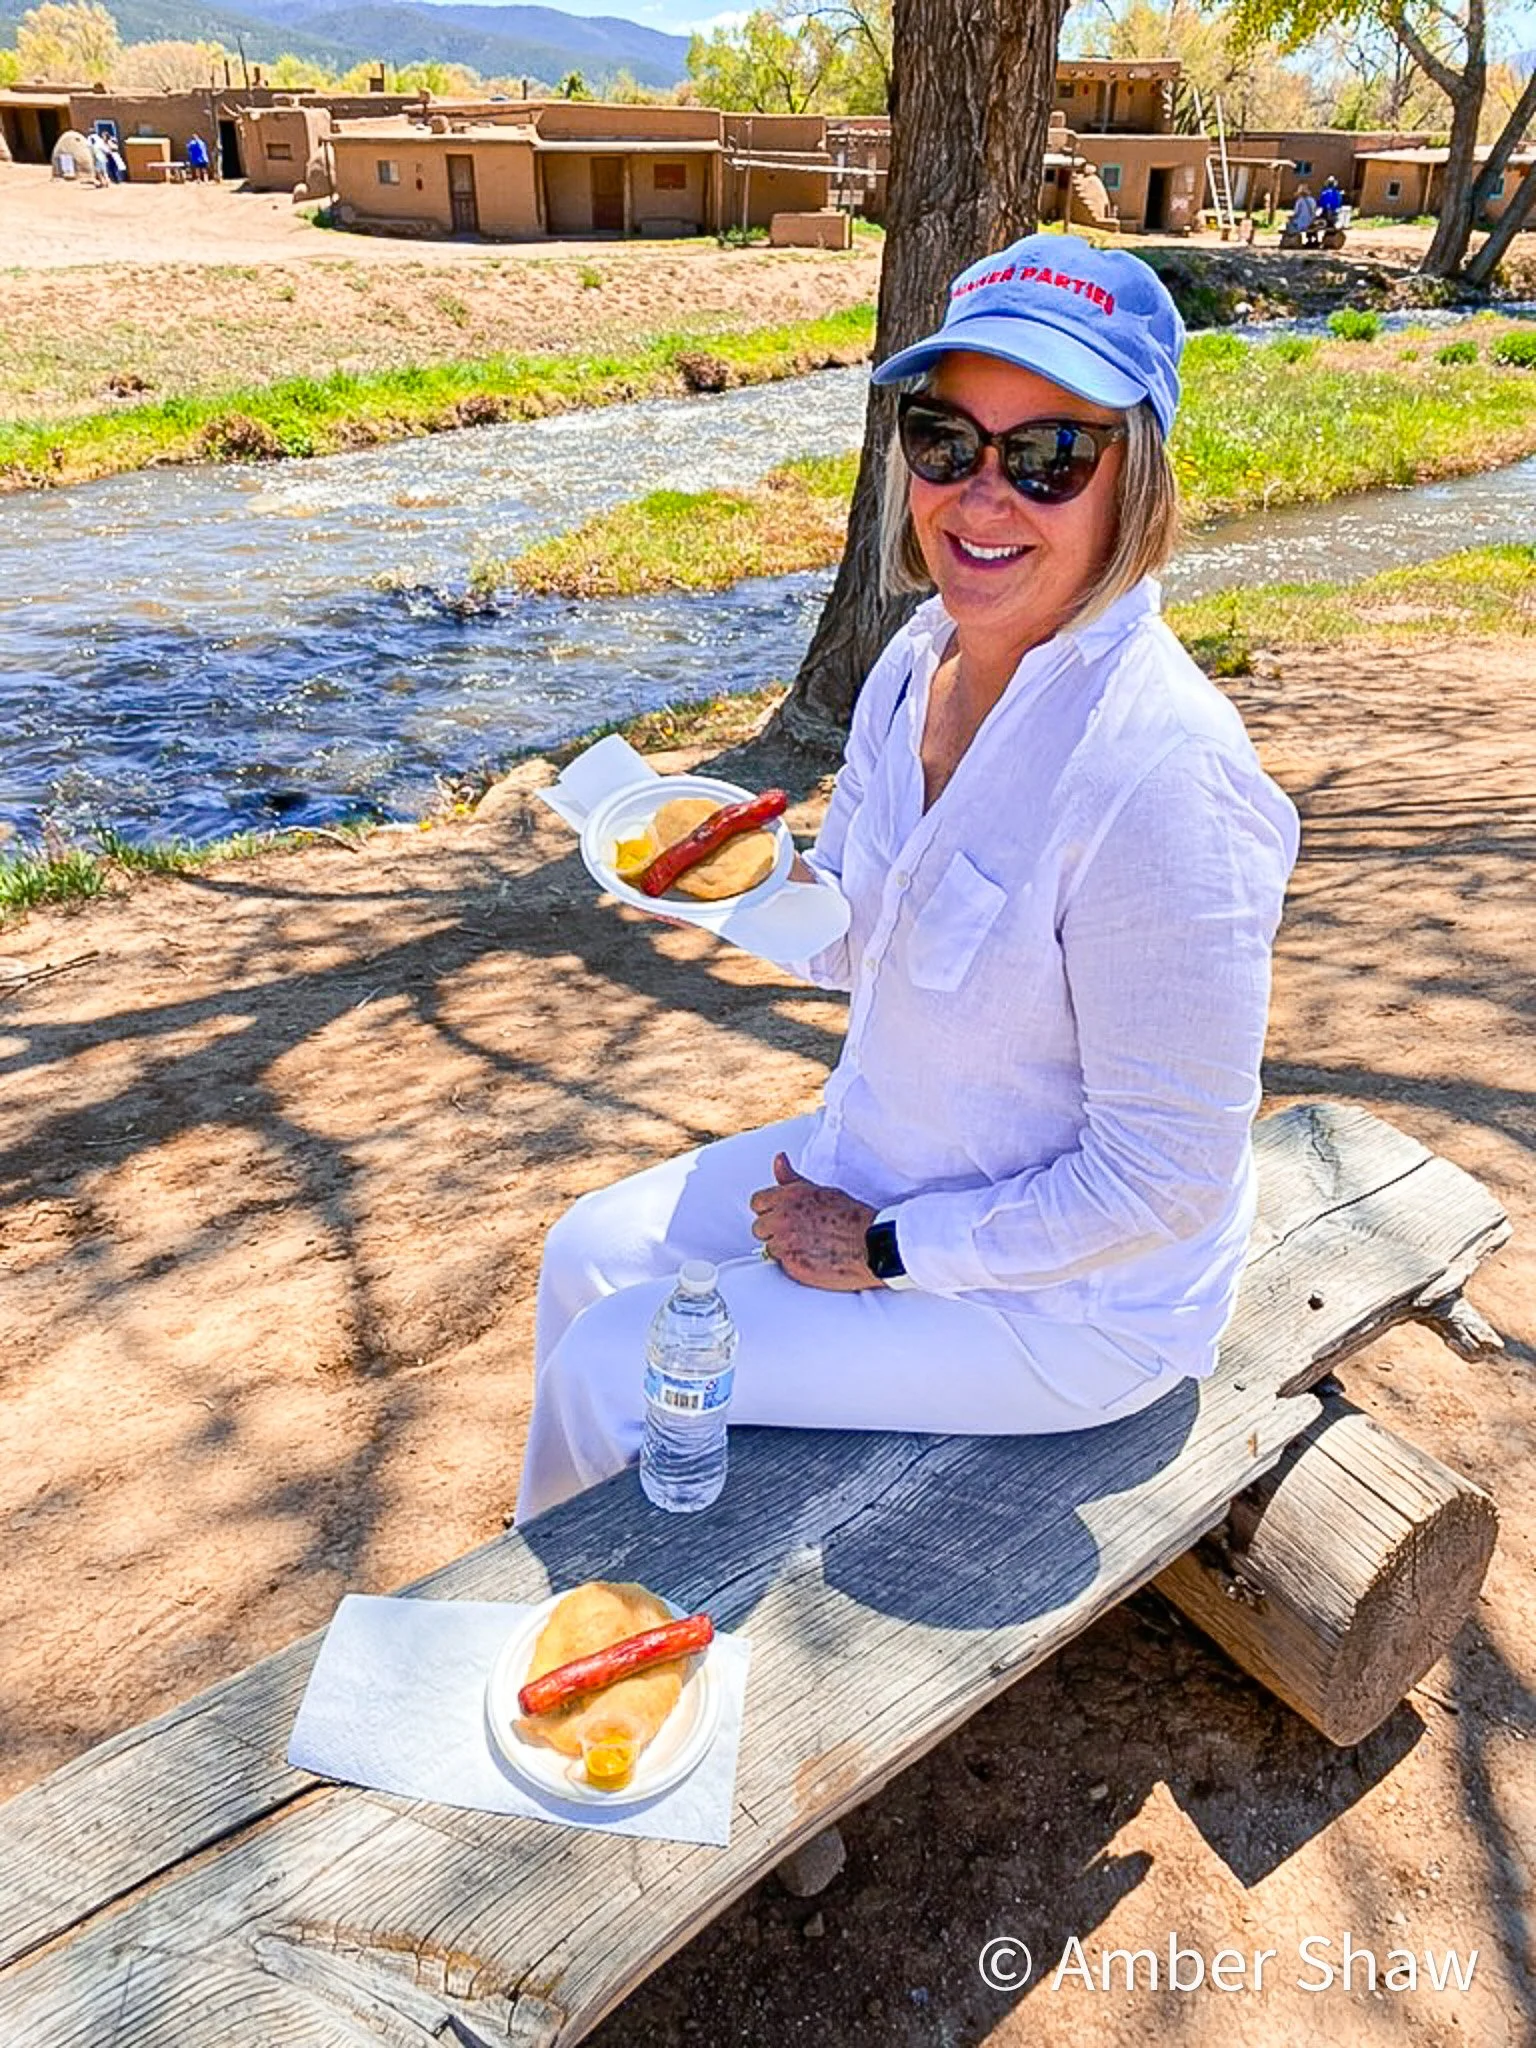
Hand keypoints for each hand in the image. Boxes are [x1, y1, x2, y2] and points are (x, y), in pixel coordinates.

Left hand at [749, 1153, 882, 1291]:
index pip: (757, 1202)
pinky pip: (782, 1265)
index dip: (769, 1210)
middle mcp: (782, 1219)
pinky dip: (794, 1263)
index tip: (779, 1215)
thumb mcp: (820, 1190)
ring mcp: (785, 1244)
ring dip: (783, 1248)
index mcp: (788, 1197)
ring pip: (769, 1248)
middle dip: (773, 1231)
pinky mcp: (792, 1266)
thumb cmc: (852, 1218)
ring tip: (806, 1246)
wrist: (871, 1246)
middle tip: (795, 1233)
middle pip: (759, 1228)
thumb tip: (779, 1160)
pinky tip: (811, 1258)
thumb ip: (791, 1179)